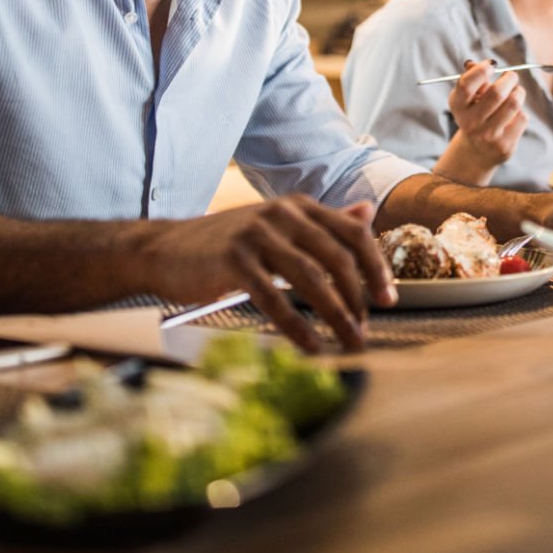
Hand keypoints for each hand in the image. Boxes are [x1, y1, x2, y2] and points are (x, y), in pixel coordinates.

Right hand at [149, 197, 394, 353]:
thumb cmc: (226, 245)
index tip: (388, 299)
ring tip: (350, 344)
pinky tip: (310, 346)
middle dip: (359, 298)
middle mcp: (282, 213)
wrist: (164, 250)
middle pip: (337, 256)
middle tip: (368, 330)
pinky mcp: (234, 259)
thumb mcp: (277, 226)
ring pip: (311, 278)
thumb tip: (367, 213)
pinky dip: (297, 326)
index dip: (375, 266)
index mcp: (299, 206)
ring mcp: (257, 234)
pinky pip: (274, 298)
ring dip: (336, 315)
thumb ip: (323, 223)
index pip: (353, 233)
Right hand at [444, 60, 527, 175]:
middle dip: (509, 79)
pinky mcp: (504, 145)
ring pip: (513, 104)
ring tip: (517, 92)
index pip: (466, 85)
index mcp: (458, 106)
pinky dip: (521, 111)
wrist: (478, 151)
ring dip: (519, 92)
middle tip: (512, 76)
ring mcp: (487, 135)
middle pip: (496, 93)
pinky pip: (521, 118)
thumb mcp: (470, 98)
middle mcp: (469, 122)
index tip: (492, 65)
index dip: (481, 70)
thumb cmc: (476, 115)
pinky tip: (514, 114)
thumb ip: (474, 79)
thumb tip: (475, 63)